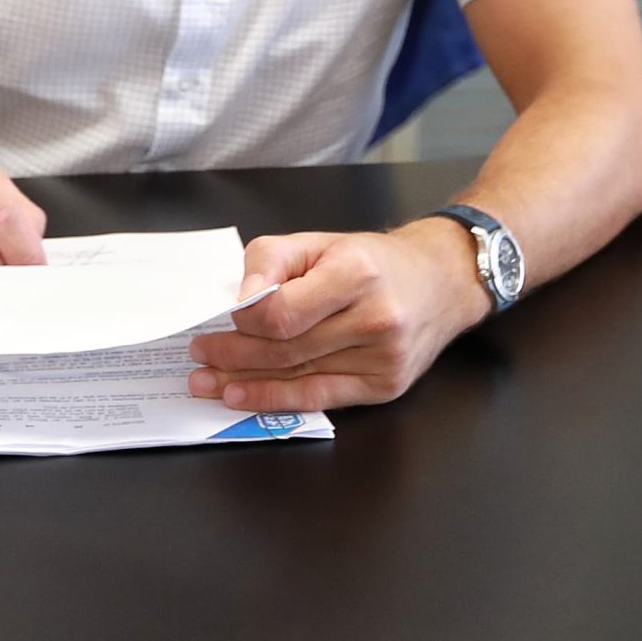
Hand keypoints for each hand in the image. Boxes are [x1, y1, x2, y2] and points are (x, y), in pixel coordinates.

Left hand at [186, 219, 492, 412]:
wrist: (442, 281)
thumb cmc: (375, 261)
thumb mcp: (320, 240)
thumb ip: (272, 260)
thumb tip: (239, 300)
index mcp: (356, 273)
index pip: (283, 312)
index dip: (244, 320)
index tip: (222, 318)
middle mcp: (375, 319)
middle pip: (286, 350)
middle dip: (233, 355)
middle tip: (199, 355)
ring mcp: (384, 358)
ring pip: (298, 378)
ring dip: (245, 382)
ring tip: (207, 381)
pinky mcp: (386, 386)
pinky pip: (320, 398)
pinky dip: (276, 400)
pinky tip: (242, 397)